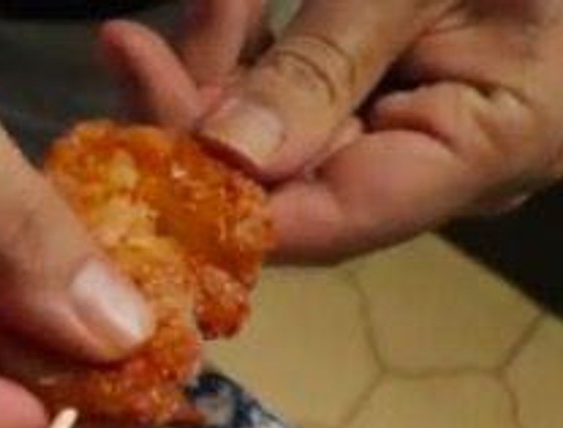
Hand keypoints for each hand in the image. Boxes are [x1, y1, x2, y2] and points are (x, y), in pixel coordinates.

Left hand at [103, 0, 562, 261]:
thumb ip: (327, 64)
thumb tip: (228, 156)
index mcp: (483, 151)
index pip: (328, 221)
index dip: (224, 206)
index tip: (139, 165)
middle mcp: (445, 162)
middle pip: (290, 180)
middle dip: (201, 119)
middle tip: (130, 54)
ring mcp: (420, 122)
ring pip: (284, 133)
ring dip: (217, 72)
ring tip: (170, 18)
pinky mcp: (396, 82)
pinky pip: (307, 89)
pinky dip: (255, 49)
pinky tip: (217, 10)